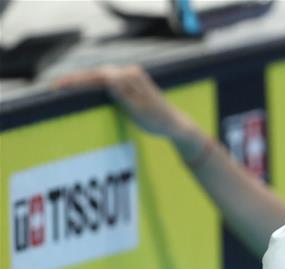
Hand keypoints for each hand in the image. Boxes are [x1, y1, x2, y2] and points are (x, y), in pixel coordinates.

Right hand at [54, 65, 192, 140]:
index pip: (99, 76)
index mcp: (131, 77)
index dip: (78, 81)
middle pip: (96, 74)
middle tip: (54, 87)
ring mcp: (128, 78)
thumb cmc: (158, 120)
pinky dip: (91, 84)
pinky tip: (80, 88)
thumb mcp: (141, 109)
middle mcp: (129, 73)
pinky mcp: (127, 85)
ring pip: (99, 77)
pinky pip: (105, 83)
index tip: (61, 86)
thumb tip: (110, 78)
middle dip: (75, 79)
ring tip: (62, 86)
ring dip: (81, 80)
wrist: (174, 124)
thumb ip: (125, 94)